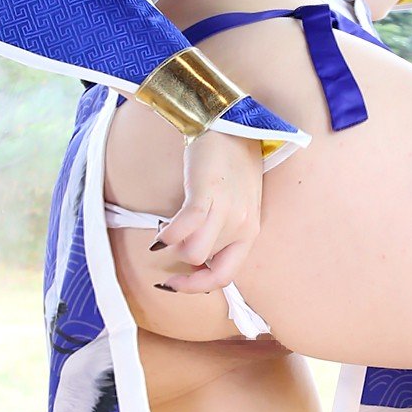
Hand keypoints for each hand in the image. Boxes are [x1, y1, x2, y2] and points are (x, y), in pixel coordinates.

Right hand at [151, 127, 264, 293]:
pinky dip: (168, 234)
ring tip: (168, 229)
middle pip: (201, 262)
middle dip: (180, 255)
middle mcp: (241, 225)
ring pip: (192, 253)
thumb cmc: (233, 163)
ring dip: (174, 245)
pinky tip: (161, 227)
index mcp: (250, 231)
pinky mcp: (207, 193)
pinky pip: (183, 229)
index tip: (173, 284)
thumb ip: (222, 230)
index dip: (196, 287)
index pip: (225, 277)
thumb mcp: (237, 205)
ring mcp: (226, 211)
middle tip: (170, 239)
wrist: (233, 124)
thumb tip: (193, 257)